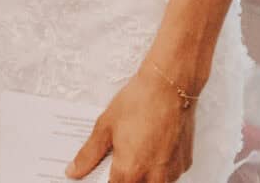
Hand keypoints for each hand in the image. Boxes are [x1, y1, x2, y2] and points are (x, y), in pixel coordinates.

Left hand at [68, 68, 194, 182]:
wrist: (170, 86)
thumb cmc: (139, 101)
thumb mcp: (105, 126)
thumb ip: (89, 154)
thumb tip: (74, 170)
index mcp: (130, 169)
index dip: (106, 181)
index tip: (103, 174)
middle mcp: (154, 176)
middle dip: (127, 178)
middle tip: (121, 162)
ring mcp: (172, 171)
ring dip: (144, 176)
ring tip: (137, 153)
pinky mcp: (184, 163)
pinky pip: (170, 175)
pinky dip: (160, 168)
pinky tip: (153, 149)